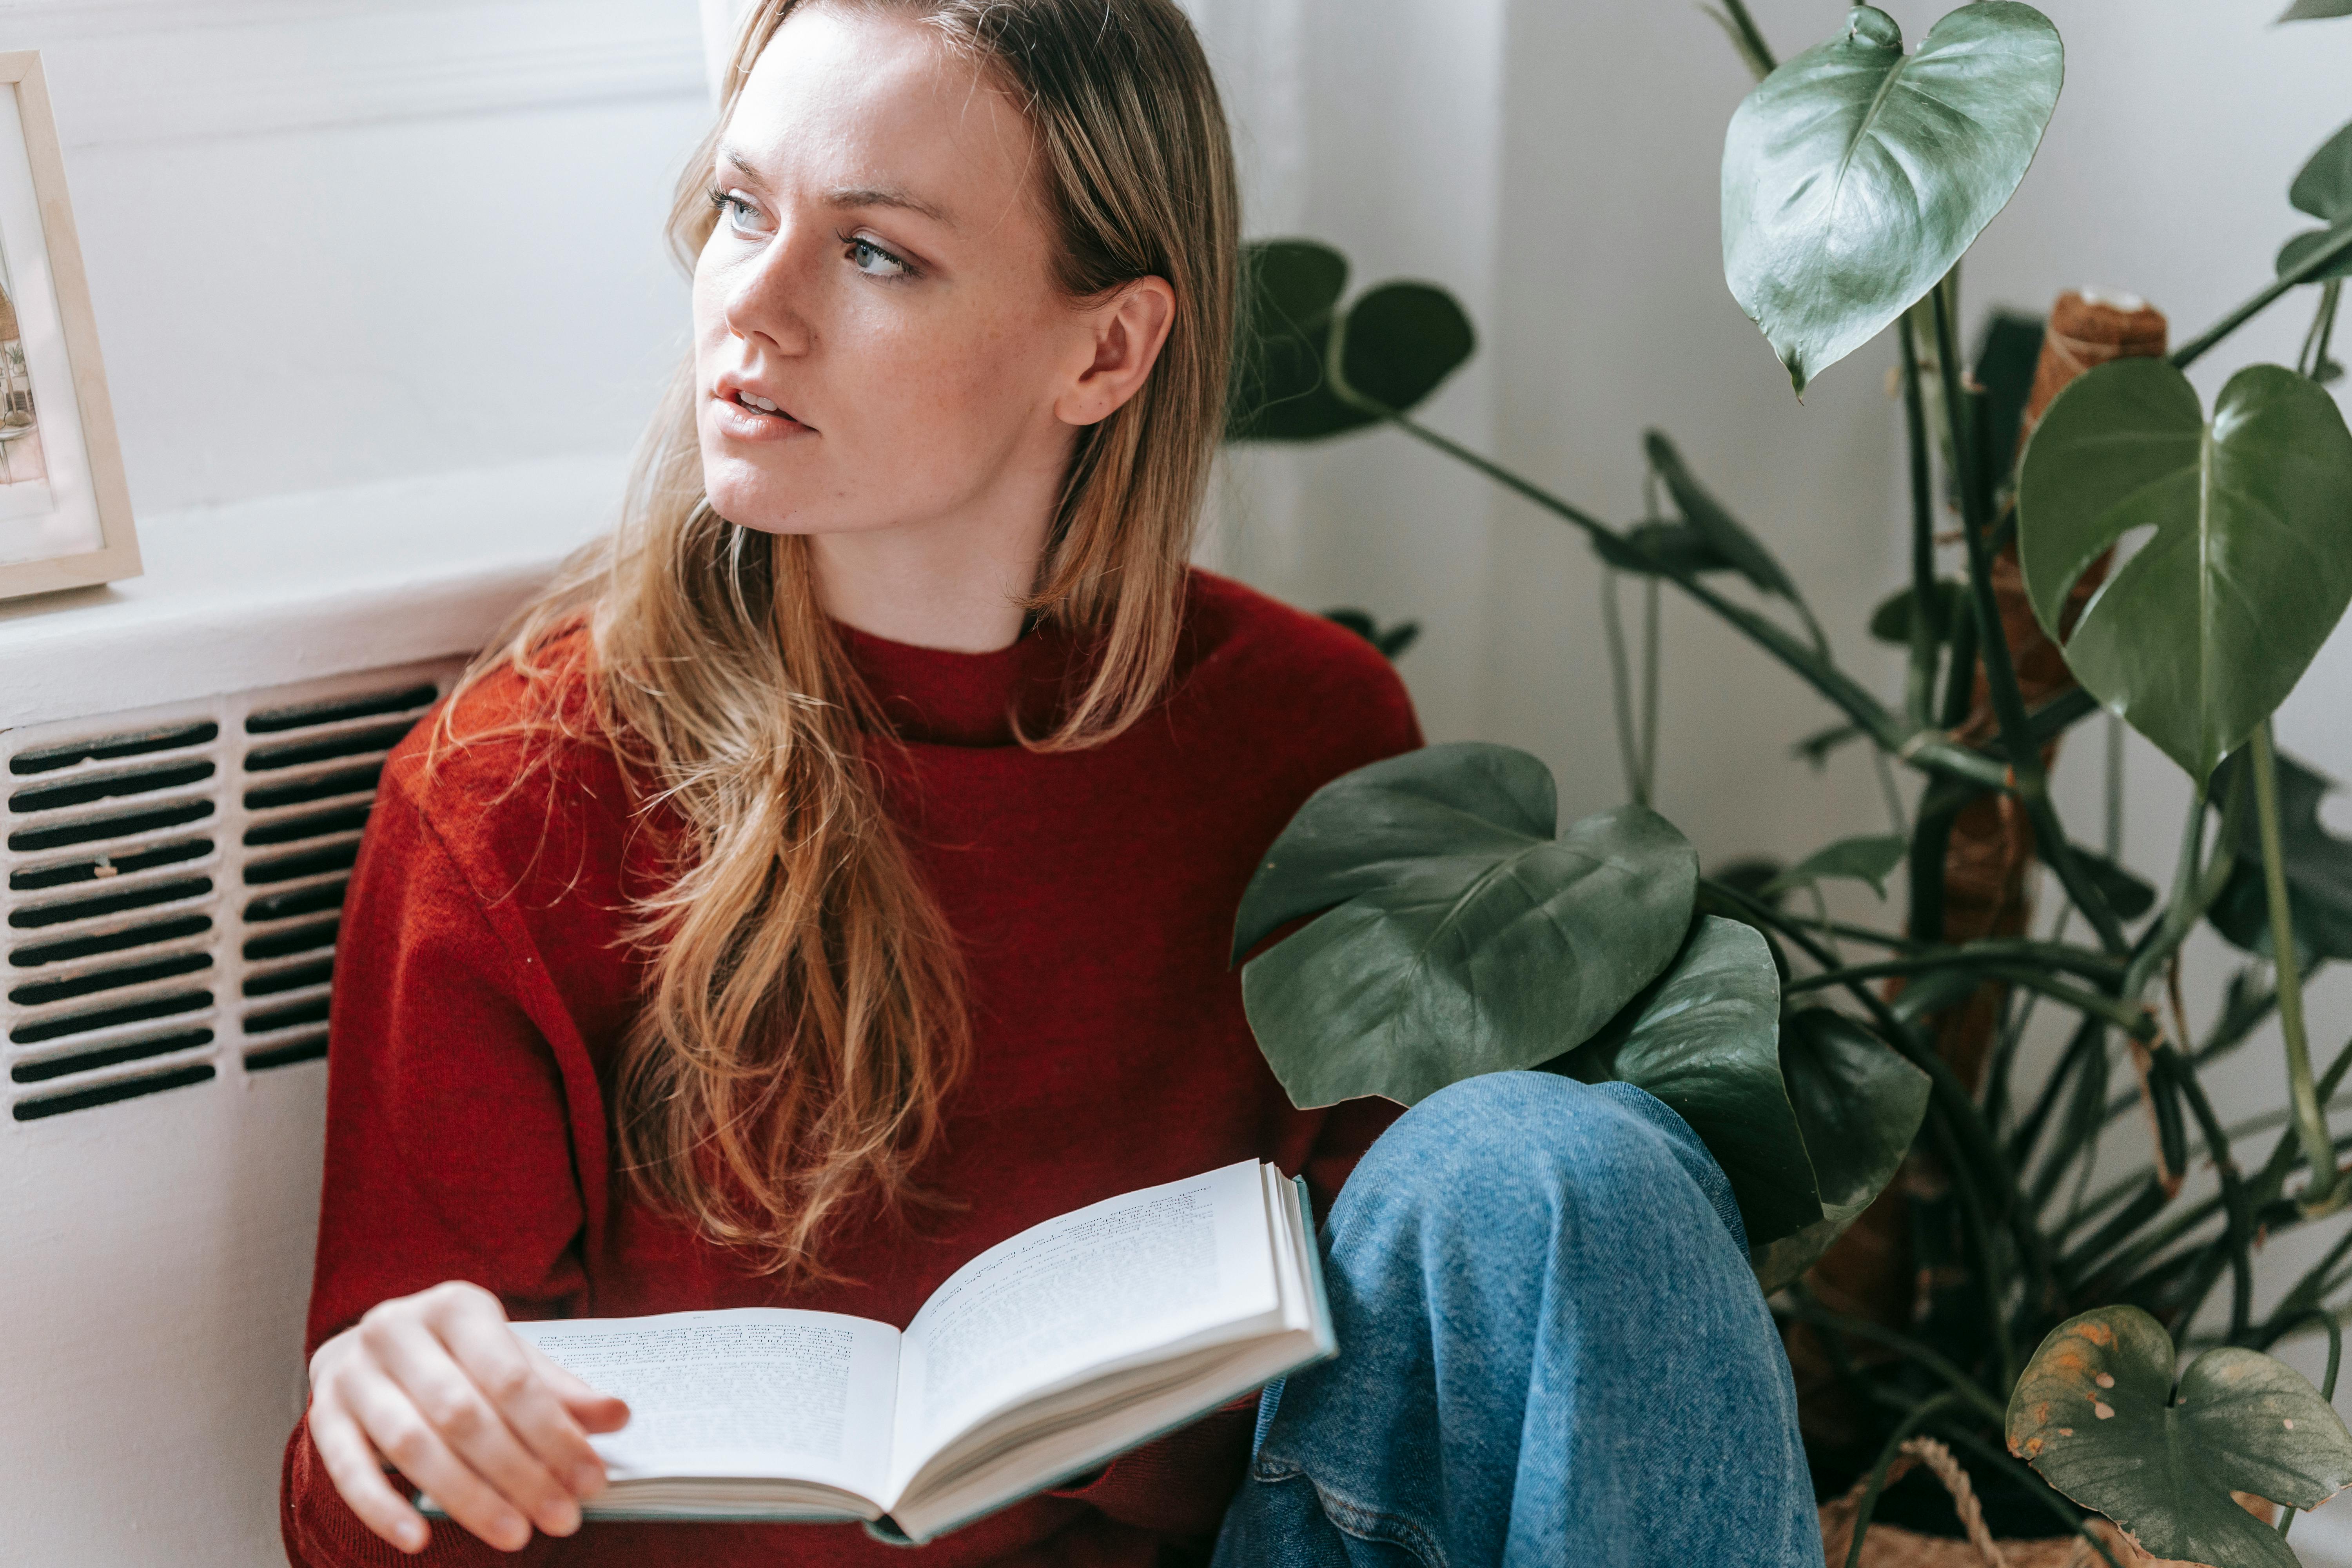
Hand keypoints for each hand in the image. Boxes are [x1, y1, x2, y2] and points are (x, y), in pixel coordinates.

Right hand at [305, 1281, 630, 1553]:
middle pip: (464, 1414)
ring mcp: (353, 1372)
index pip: (513, 1378)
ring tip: (515, 1535)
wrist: (373, 1346)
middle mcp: (397, 1330)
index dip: (555, 1433)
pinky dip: (382, 1509)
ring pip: (412, 1445)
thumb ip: (558, 1391)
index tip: (592, 1480)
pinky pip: (348, 1469)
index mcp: (455, 1306)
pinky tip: (419, 1540)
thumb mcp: (509, 1358)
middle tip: (562, 1518)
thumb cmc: (458, 1357)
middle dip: (520, 1472)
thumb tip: (618, 1416)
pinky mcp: (323, 1413)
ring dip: (467, 1497)